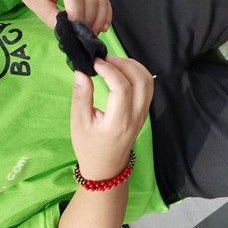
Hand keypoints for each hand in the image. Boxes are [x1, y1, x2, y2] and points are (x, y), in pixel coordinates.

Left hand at [7, 0, 111, 33]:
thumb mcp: (32, 0)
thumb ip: (49, 15)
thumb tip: (67, 31)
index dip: (77, 16)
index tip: (74, 32)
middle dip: (89, 20)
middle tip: (83, 37)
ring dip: (99, 18)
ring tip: (92, 33)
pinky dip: (105, 12)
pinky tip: (103, 25)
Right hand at [70, 56, 153, 180]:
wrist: (107, 168)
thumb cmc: (89, 147)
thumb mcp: (79, 124)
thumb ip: (81, 97)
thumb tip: (81, 71)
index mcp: (118, 122)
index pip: (122, 88)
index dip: (110, 70)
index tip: (95, 63)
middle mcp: (136, 116)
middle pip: (141, 81)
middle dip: (125, 64)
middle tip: (106, 59)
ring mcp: (143, 114)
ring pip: (148, 82)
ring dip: (134, 67)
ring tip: (114, 62)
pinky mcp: (144, 112)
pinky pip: (148, 88)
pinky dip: (138, 74)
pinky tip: (123, 71)